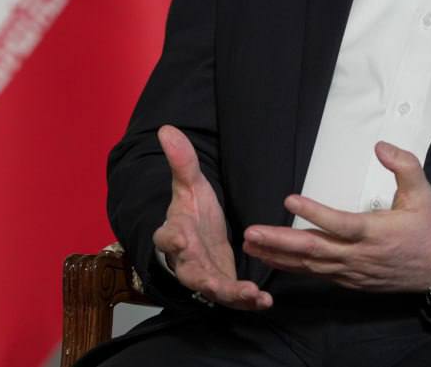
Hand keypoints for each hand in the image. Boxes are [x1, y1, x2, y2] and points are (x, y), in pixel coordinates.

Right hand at [151, 125, 272, 309]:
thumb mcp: (190, 185)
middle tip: (216, 284)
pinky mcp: (223, 286)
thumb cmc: (192, 213)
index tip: (179, 238)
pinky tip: (264, 301)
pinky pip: (233, 297)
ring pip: (214, 289)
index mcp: (175, 232)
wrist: (198, 238)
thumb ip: (182, 161)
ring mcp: (205, 277)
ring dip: (232, 294)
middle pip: (190, 272)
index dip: (171, 239)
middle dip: (203, 278)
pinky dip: (247, 301)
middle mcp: (187, 260)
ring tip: (252, 295)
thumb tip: (167, 129)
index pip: (166, 237)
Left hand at [242, 141, 430, 291]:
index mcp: (376, 232)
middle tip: (251, 234)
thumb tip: (380, 146)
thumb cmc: (430, 228)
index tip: (289, 200)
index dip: (314, 213)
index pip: (339, 224)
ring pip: (311, 266)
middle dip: (279, 242)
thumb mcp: (423, 191)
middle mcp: (360, 255)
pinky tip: (276, 260)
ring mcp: (354, 271)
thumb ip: (404, 165)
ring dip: (279, 256)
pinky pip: (318, 274)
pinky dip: (295, 267)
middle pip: (314, 250)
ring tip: (252, 246)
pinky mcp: (352, 280)